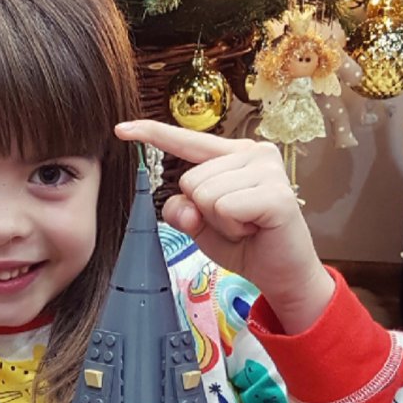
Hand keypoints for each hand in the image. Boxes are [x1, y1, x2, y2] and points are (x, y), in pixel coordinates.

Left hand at [116, 119, 334, 333]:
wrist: (281, 273)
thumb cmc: (244, 243)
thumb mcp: (199, 225)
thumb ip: (181, 209)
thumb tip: (185, 206)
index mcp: (235, 154)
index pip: (187, 141)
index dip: (153, 134)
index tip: (121, 129)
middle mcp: (254, 153)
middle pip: (191, 179)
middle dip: (203, 211)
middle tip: (235, 223)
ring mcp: (268, 170)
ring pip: (205, 194)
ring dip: (219, 222)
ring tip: (246, 226)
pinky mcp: (277, 194)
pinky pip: (224, 207)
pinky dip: (232, 227)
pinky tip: (254, 230)